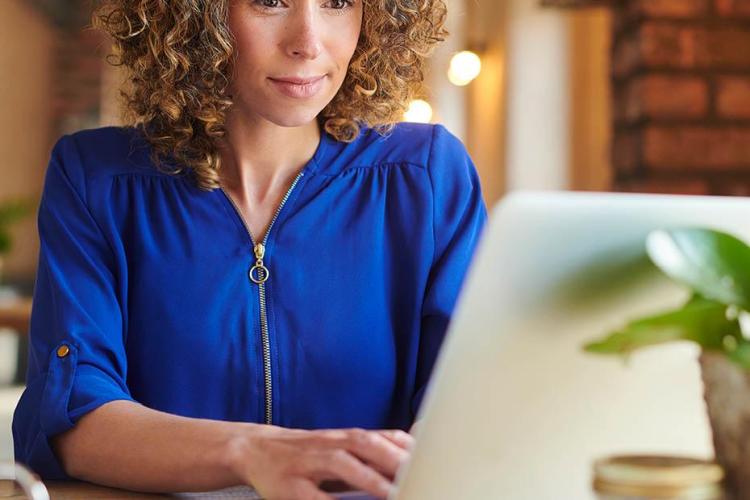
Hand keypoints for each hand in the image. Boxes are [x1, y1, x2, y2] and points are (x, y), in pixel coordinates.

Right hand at [230, 425, 414, 499]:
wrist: (257, 450)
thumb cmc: (312, 454)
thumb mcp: (345, 446)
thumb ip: (379, 448)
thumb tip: (419, 446)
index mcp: (349, 438)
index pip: (385, 438)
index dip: (410, 449)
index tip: (437, 461)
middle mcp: (332, 445)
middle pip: (367, 444)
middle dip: (395, 458)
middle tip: (421, 475)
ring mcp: (310, 463)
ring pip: (343, 464)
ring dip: (370, 479)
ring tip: (394, 494)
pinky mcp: (290, 486)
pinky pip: (313, 497)